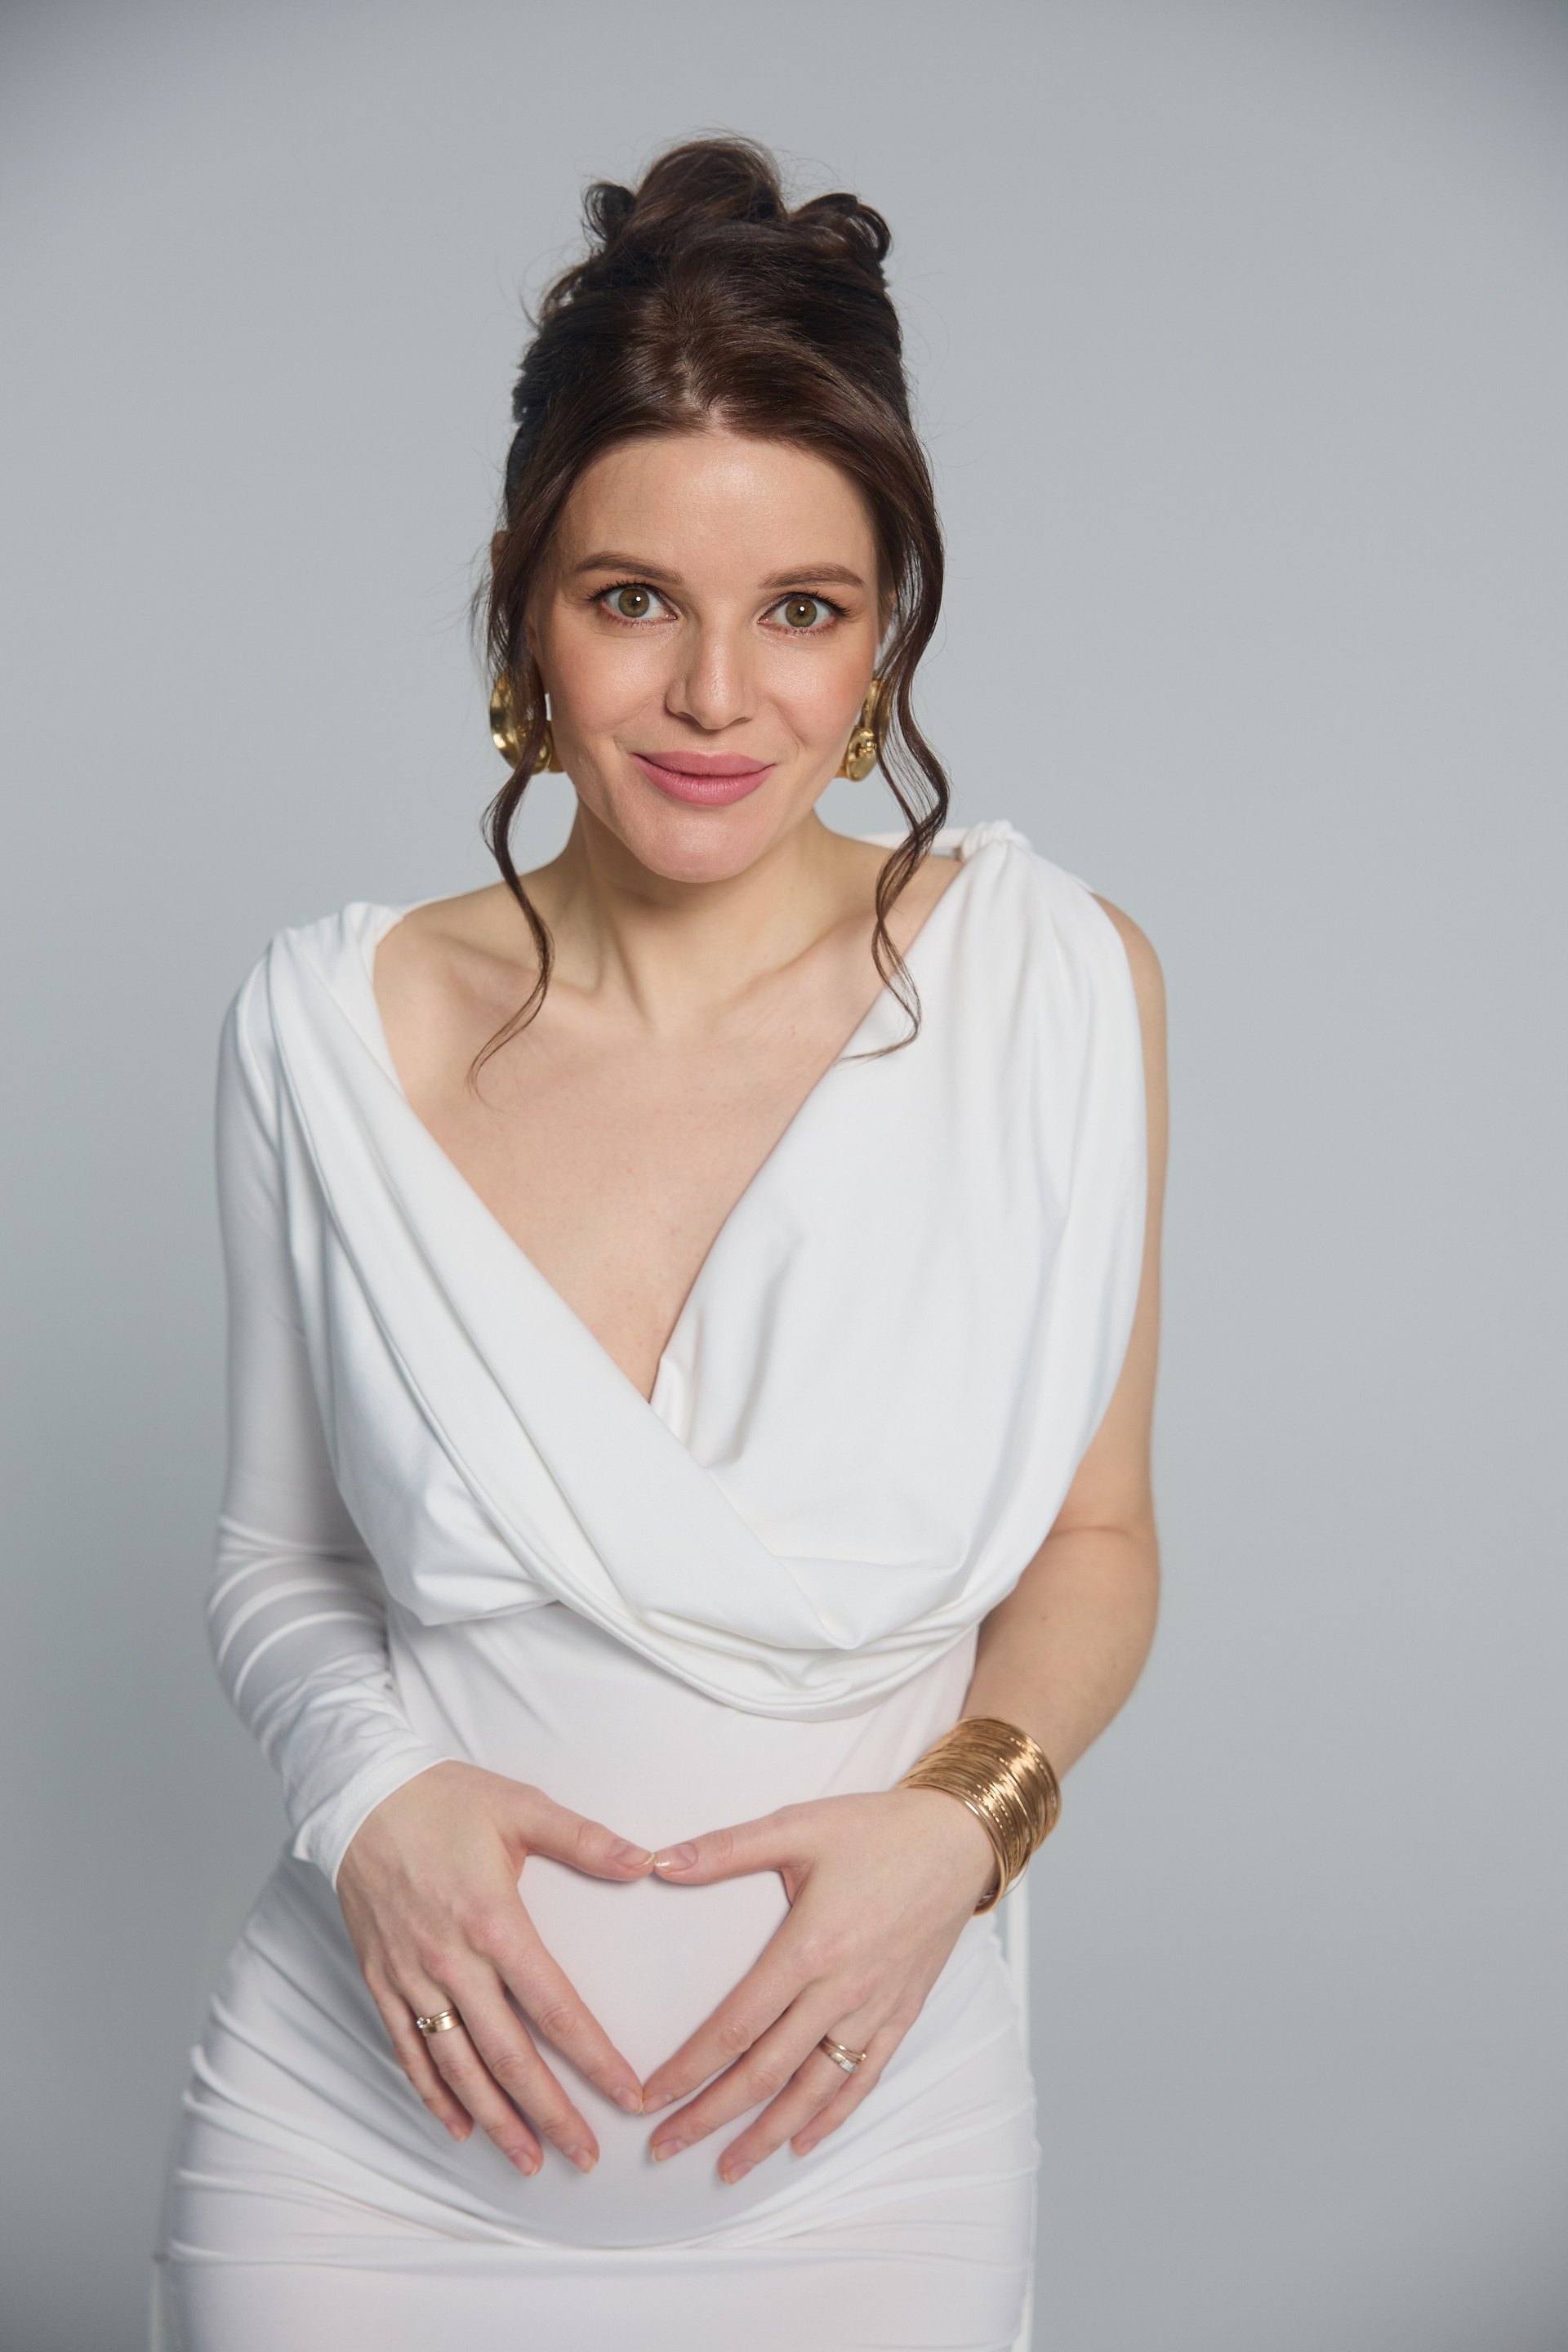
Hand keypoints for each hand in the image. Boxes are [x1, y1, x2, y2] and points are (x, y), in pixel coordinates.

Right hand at [337, 1760, 652, 2175]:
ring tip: (529, 2161)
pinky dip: (433, 2094)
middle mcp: (452, 1962)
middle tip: (584, 2157)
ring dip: (496, 2120)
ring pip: (458, 2067)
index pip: (555, 2009)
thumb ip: (585, 1839)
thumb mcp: (520, 1805)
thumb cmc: (444, 1799)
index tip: (627, 2096)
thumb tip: (646, 1860)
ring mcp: (411, 1977)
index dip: (594, 2059)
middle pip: (509, 2056)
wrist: (359, 1794)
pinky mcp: (381, 1979)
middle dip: (550, 2113)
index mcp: (494, 1922)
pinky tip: (459, 2125)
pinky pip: (408, 2051)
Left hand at [641, 1788, 996, 2181]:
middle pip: (765, 2072)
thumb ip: (726, 1848)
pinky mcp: (902, 2013)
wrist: (958, 1840)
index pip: (736, 2026)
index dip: (689, 2068)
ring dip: (766, 2133)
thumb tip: (659, 1861)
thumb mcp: (797, 1826)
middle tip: (664, 2148)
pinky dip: (832, 2116)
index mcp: (809, 1948)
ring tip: (727, 2168)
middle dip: (711, 2116)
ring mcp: (875, 2008)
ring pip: (813, 2089)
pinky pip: (863, 2078)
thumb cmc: (877, 1830)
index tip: (650, 2098)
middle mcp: (841, 1990)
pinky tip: (803, 2142)